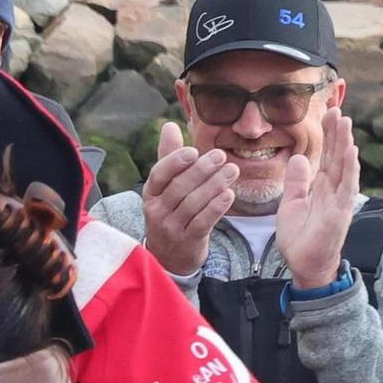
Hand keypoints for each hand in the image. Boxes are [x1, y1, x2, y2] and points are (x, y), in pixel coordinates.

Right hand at [140, 121, 236, 277]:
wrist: (169, 256)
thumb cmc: (171, 211)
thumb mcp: (166, 187)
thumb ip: (169, 157)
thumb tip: (169, 125)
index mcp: (151, 194)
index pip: (159, 175)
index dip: (175, 162)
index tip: (193, 151)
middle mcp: (157, 212)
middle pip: (180, 188)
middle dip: (202, 170)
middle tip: (221, 156)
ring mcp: (171, 228)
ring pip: (193, 204)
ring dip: (214, 185)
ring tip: (232, 171)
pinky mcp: (188, 242)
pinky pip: (203, 222)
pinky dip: (216, 207)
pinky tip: (229, 194)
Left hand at [277, 107, 358, 292]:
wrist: (304, 265)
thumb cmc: (299, 238)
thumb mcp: (291, 204)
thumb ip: (296, 182)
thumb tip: (298, 157)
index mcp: (321, 187)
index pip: (326, 156)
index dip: (327, 135)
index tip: (327, 113)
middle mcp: (333, 190)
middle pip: (336, 156)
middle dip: (337, 133)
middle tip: (336, 109)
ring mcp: (339, 200)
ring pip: (344, 166)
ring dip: (345, 144)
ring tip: (345, 122)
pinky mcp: (340, 212)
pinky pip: (346, 187)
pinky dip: (349, 168)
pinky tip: (351, 151)